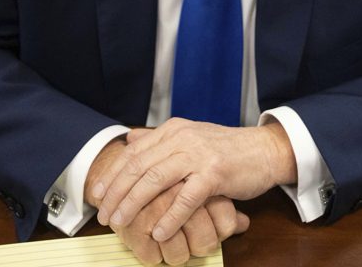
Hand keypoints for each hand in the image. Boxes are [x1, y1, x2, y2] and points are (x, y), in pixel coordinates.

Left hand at [87, 140, 249, 265]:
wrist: (265, 150)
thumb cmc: (227, 150)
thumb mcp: (190, 137)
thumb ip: (159, 139)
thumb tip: (129, 139)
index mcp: (173, 130)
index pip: (133, 152)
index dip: (111, 174)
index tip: (95, 195)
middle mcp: (182, 138)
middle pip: (138, 166)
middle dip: (116, 192)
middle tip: (103, 215)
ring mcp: (198, 154)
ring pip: (155, 180)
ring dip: (134, 204)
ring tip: (121, 223)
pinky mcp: (215, 173)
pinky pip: (186, 198)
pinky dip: (169, 217)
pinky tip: (158, 232)